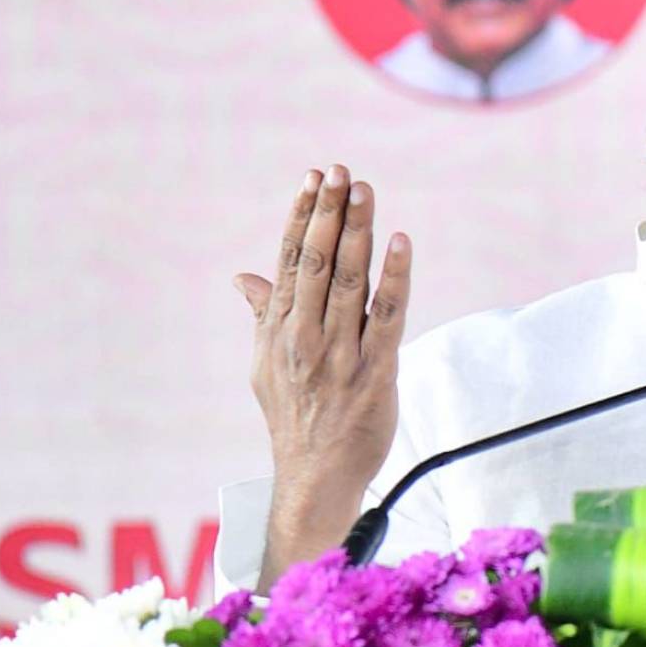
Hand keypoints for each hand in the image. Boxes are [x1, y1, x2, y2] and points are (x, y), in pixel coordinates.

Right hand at [232, 164, 411, 587]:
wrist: (314, 477)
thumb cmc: (295, 416)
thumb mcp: (267, 365)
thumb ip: (263, 314)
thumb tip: (245, 276)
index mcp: (278, 329)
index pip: (288, 260)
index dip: (301, 215)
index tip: (313, 176)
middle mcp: (303, 337)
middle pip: (315, 262)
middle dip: (328, 212)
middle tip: (340, 170)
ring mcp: (339, 354)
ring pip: (347, 281)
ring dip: (356, 232)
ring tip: (364, 190)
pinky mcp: (375, 372)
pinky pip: (387, 316)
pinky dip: (395, 277)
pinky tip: (400, 242)